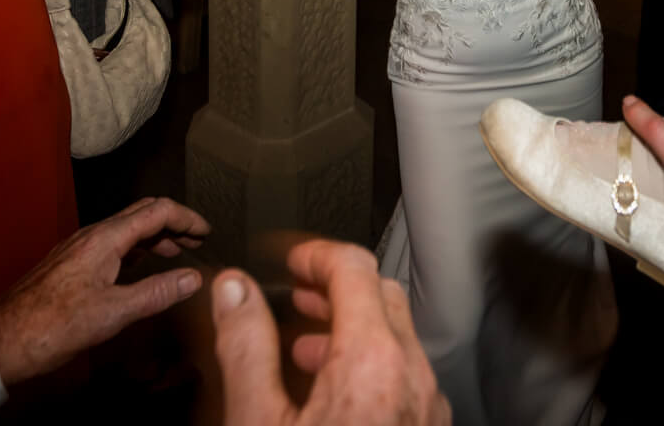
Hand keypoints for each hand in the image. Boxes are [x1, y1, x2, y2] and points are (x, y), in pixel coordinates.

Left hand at [0, 197, 209, 385]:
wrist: (3, 341)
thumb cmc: (53, 327)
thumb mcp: (114, 313)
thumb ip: (157, 292)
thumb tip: (193, 278)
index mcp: (104, 239)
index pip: (156, 211)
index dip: (187, 218)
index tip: (208, 232)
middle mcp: (91, 235)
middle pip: (141, 213)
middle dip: (173, 222)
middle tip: (197, 239)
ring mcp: (77, 248)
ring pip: (125, 229)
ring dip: (154, 235)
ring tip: (176, 252)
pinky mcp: (69, 263)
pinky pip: (110, 244)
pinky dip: (134, 248)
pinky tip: (138, 266)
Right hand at [213, 239, 448, 425]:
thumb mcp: (258, 420)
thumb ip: (246, 348)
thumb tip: (234, 291)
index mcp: (373, 360)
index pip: (356, 267)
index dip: (318, 254)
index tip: (295, 259)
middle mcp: (414, 378)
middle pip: (383, 297)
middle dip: (339, 288)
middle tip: (300, 294)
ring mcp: (429, 409)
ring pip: (398, 342)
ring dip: (354, 330)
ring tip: (308, 348)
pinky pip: (408, 381)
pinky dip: (373, 368)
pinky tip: (337, 395)